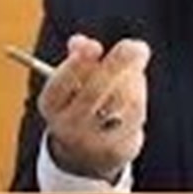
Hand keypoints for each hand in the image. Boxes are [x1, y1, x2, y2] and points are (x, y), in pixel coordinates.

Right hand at [37, 34, 149, 181]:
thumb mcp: (74, 78)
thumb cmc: (84, 100)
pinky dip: (140, 94)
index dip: (77, 64)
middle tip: (135, 47)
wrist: (88, 152)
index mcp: (52, 105)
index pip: (59, 84)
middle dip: (116, 65)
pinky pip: (135, 115)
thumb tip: (79, 41)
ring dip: (133, 77)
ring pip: (120, 102)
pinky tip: (137, 84)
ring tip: (136, 62)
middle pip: (94, 93)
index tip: (95, 46)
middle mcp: (68, 126)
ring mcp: (93, 141)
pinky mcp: (117, 148)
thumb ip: (79, 55)